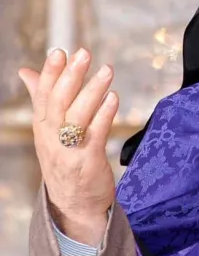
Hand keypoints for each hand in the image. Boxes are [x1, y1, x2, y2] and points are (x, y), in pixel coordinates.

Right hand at [19, 48, 118, 245]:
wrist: (75, 204)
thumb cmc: (64, 160)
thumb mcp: (48, 130)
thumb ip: (42, 98)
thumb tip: (26, 71)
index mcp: (42, 127)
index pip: (43, 95)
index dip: (50, 73)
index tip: (60, 51)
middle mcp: (51, 138)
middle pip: (59, 102)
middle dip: (71, 76)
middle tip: (84, 53)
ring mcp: (68, 150)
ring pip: (78, 116)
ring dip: (93, 90)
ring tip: (107, 70)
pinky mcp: (88, 161)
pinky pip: (96, 134)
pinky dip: (105, 114)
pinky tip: (114, 98)